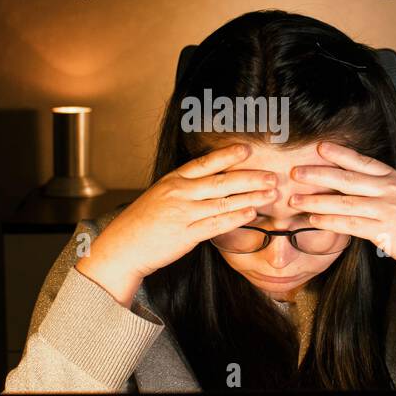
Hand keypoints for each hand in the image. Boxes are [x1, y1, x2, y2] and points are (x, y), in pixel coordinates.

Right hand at [75, 142, 277, 305]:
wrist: (122, 247)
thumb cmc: (142, 222)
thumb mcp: (160, 195)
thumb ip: (184, 188)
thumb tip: (211, 182)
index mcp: (173, 180)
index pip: (205, 163)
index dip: (227, 155)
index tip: (248, 148)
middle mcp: (180, 193)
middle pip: (221, 181)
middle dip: (250, 177)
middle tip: (272, 175)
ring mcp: (183, 214)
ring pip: (224, 202)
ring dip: (250, 196)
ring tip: (270, 193)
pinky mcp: (186, 235)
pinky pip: (217, 224)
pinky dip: (236, 217)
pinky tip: (251, 213)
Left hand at [288, 141, 395, 281]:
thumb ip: (384, 190)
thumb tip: (357, 187)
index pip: (362, 161)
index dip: (339, 153)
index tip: (319, 147)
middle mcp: (391, 190)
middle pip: (347, 178)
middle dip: (318, 174)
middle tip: (295, 172)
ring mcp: (388, 210)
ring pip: (343, 202)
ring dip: (316, 201)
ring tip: (295, 200)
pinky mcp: (384, 231)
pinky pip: (350, 224)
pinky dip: (329, 222)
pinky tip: (312, 220)